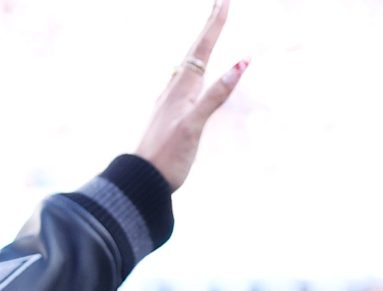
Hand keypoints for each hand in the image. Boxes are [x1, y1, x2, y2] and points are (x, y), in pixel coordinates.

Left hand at [136, 0, 247, 190]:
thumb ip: (215, 95)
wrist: (141, 180)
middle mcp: (175, 89)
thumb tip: (241, 64)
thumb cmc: (167, 155)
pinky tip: (191, 72)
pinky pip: (186, 81)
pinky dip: (196, 68)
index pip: (202, 48)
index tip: (224, 0)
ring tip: (209, 29)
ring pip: (189, 63)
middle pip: (195, 50)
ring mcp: (171, 101)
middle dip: (210, 25)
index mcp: (181, 88)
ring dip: (201, 43)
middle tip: (220, 2)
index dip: (215, 24)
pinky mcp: (170, 114)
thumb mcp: (193, 125)